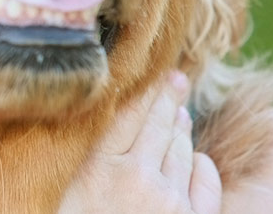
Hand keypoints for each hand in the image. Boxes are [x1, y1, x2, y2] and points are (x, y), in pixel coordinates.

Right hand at [58, 71, 221, 213]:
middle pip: (158, 125)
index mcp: (98, 169)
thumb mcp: (67, 190)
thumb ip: (79, 160)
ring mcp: (170, 201)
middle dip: (168, 98)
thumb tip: (92, 123)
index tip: (151, 71)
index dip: (143, 90)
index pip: (126, 114)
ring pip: (182, 150)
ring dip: (182, 130)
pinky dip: (201, 165)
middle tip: (176, 78)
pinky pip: (205, 179)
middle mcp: (137, 178)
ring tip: (180, 114)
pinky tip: (196, 158)